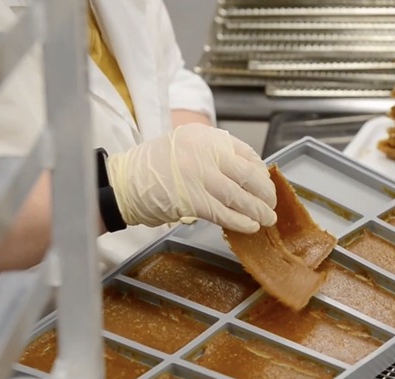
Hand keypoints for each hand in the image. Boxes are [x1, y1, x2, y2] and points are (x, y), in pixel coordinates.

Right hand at [106, 124, 276, 232]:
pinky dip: (240, 221)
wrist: (123, 182)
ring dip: (258, 210)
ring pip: (240, 196)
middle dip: (265, 192)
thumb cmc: (152, 168)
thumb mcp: (184, 146)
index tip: (265, 181)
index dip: (260, 170)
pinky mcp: (193, 200)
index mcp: (205, 136)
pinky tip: (250, 226)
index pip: (245, 152)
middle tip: (271, 202)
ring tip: (267, 218)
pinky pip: (225, 213)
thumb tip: (243, 175)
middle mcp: (205, 152)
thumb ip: (211, 156)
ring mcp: (199, 176)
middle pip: (248, 174)